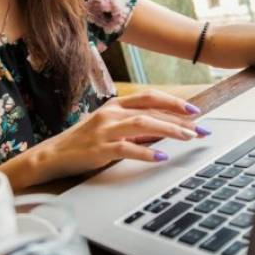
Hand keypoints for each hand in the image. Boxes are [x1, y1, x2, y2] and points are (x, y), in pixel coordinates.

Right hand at [23, 90, 210, 183]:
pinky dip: (146, 152)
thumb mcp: (109, 127)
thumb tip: (164, 129)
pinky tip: (161, 156)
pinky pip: (127, 148)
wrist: (53, 155)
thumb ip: (133, 125)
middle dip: (180, 119)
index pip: (150, 97)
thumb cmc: (84, 141)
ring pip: (143, 124)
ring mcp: (105, 130)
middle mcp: (111, 113)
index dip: (174, 102)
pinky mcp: (99, 149)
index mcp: (115, 105)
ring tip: (188, 138)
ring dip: (169, 130)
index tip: (195, 111)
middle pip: (151, 110)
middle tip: (201, 129)